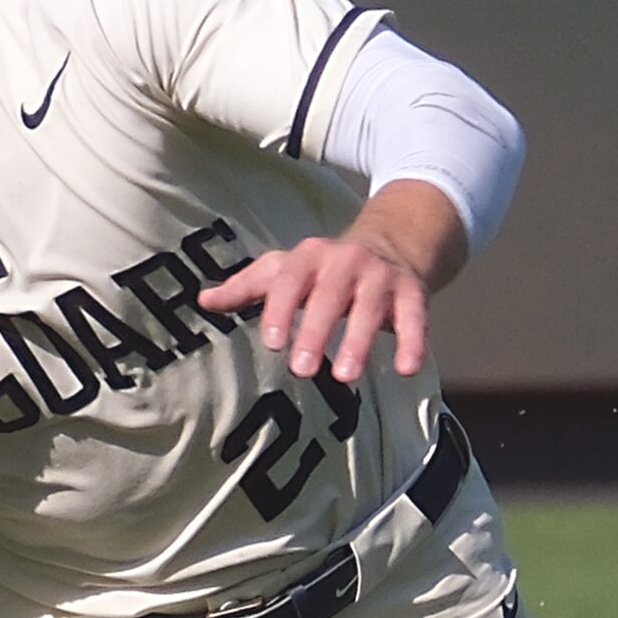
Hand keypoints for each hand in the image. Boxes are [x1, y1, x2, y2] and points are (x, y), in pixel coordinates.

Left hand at [194, 181, 469, 383]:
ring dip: (358, 341)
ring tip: (345, 376)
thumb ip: (246, 288)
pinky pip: (414, 316)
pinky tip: (406, 369)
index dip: (281, 309)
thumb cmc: (324, 269)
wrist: (391, 241)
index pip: (290, 280)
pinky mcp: (412, 291)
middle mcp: (345, 261)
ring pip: (370, 308)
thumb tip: (203, 301)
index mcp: (308, 258)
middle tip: (302, 369)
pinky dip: (413, 341)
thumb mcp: (285, 271)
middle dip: (316, 331)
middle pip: (329, 296)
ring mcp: (380, 276)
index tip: (273, 343)